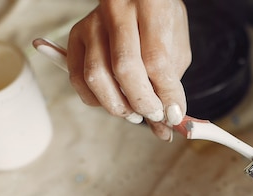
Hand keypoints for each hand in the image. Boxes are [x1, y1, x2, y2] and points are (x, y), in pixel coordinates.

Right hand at [67, 0, 190, 139]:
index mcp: (150, 7)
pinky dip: (96, 100)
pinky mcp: (76, 36)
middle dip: (141, 102)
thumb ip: (171, 85)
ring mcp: (92, 24)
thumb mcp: (176, 49)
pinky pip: (77, 78)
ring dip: (117, 105)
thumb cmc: (161, 25)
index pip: (155, 60)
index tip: (174, 114)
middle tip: (154, 114)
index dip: (165, 94)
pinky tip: (115, 101)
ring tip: (135, 113)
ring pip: (96, 76)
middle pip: (123, 68)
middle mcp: (116, 12)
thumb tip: (166, 125)